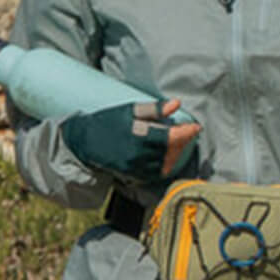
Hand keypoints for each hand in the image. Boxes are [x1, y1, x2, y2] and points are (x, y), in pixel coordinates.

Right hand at [61, 98, 200, 182]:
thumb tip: (176, 104)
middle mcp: (137, 154)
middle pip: (170, 151)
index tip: (195, 127)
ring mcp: (135, 167)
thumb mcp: (129, 110)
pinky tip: (166, 155)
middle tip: (188, 132)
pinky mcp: (132, 175)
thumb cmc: (108, 121)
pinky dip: (165, 164)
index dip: (186, 133)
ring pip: (165, 164)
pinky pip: (155, 173)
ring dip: (175, 153)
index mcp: (137, 135)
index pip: (170, 137)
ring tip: (177, 142)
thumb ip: (154, 109)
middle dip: (183, 141)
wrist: (84, 142)